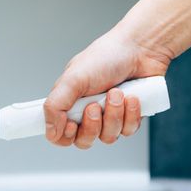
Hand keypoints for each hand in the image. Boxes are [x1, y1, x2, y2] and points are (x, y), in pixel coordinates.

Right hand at [44, 28, 170, 148]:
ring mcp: (108, 118)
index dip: (65, 137)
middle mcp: (86, 114)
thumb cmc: (105, 58)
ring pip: (107, 137)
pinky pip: (128, 131)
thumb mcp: (72, 80)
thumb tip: (50, 131)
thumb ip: (54, 106)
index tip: (71, 124)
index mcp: (67, 105)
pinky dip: (131, 114)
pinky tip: (132, 97)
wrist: (141, 49)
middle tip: (95, 105)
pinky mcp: (129, 118)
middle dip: (92, 125)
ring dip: (113, 115)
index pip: (59, 136)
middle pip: (83, 141)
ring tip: (117, 93)